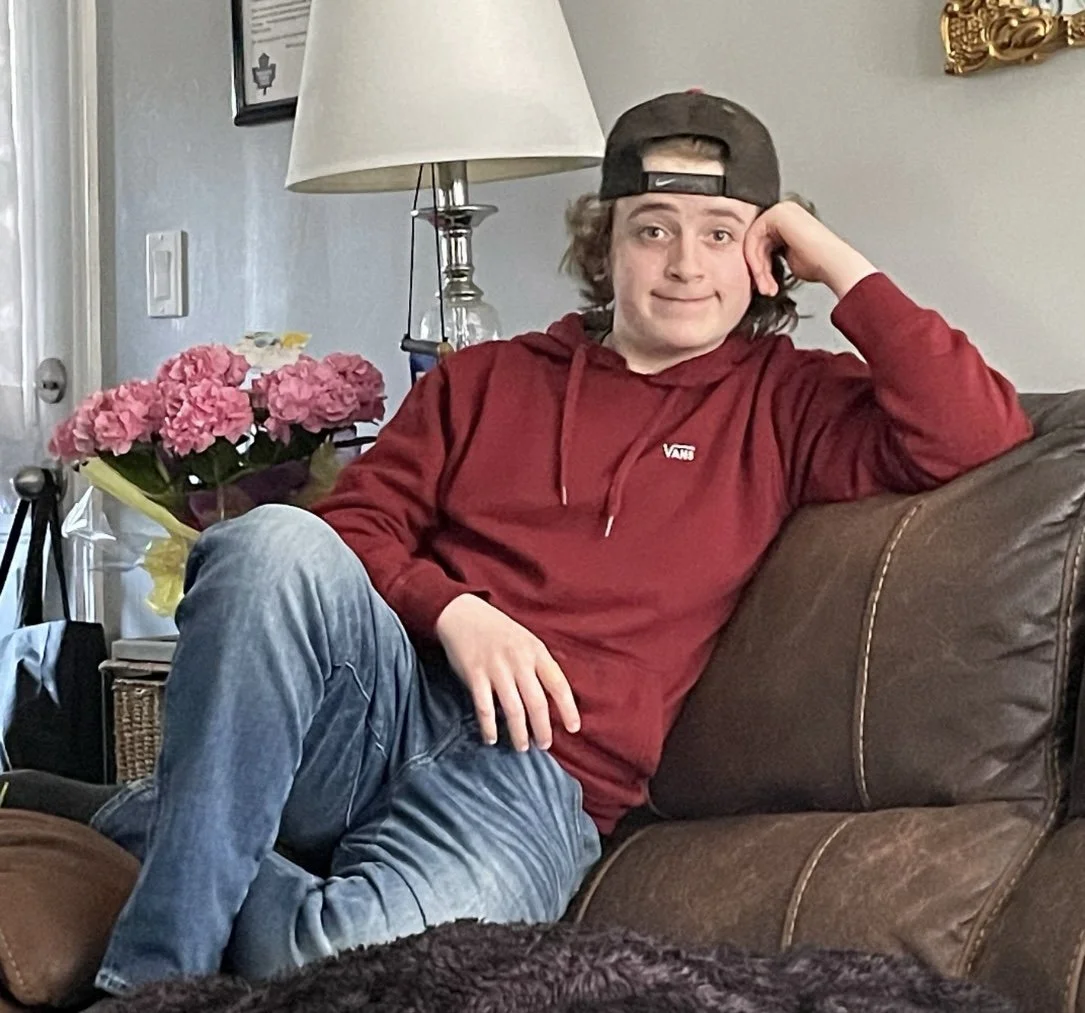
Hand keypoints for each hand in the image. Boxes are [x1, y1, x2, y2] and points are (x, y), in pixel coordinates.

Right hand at [435, 594, 580, 750]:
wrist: (463, 614)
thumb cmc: (499, 631)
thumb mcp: (526, 640)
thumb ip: (539, 664)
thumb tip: (553, 698)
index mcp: (536, 651)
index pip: (558, 684)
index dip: (568, 708)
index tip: (573, 728)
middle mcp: (518, 660)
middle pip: (537, 702)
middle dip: (543, 729)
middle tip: (544, 745)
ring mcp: (496, 668)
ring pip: (513, 709)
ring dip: (519, 733)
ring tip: (522, 747)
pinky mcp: (475, 674)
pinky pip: (485, 707)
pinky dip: (489, 727)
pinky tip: (492, 738)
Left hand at [744, 201, 877, 300]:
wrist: (832, 263)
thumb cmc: (817, 264)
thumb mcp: (787, 258)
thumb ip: (771, 254)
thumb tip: (758, 263)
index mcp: (788, 220)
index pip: (761, 243)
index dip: (760, 267)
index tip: (764, 286)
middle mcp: (784, 212)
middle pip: (756, 242)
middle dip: (758, 269)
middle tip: (764, 289)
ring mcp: (781, 210)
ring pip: (753, 241)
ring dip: (757, 268)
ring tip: (766, 286)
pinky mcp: (777, 214)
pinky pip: (753, 236)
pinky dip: (754, 258)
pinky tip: (761, 273)